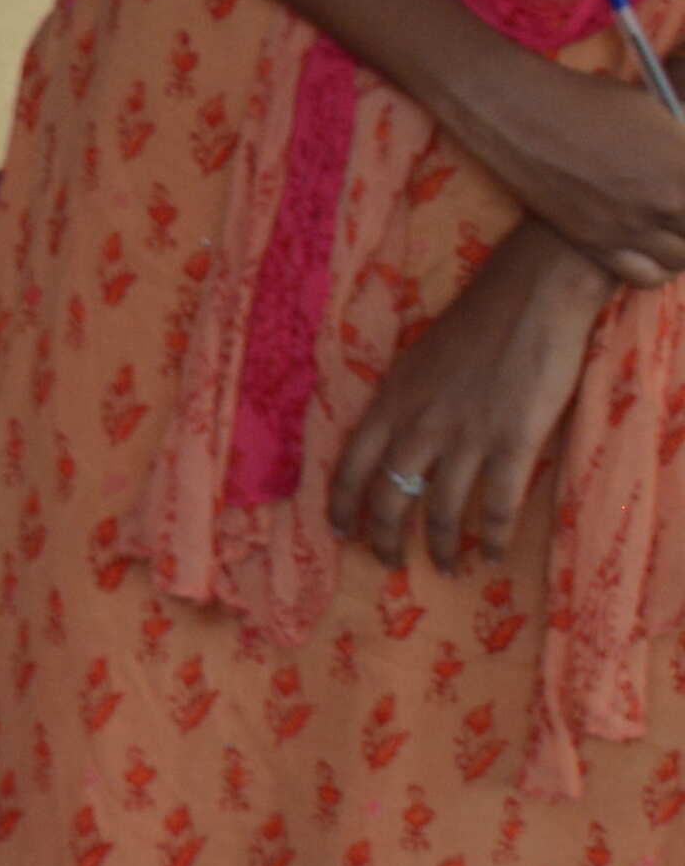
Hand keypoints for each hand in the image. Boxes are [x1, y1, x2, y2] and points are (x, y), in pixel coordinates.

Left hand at [330, 229, 610, 574]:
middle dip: (385, 537)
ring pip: (442, 511)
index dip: (342, 504)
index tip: (339, 531)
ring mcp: (465, 437)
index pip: (351, 465)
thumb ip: (402, 402)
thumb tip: (393, 436)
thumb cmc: (472, 324)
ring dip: (442, 547)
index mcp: (390, 402)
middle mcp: (419, 426)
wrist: (527, 298)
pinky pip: (497, 506)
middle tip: (388, 562)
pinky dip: (493, 537)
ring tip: (445, 567)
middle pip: (390, 498)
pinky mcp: (512, 443)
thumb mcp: (415, 361)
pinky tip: (494, 554)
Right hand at [450, 54, 684, 286]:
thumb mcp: (656, 113)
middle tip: (684, 206)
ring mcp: (627, 229)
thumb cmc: (588, 101)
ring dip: (684, 243)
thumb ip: (684, 148)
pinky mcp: (595, 244)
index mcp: (683, 169)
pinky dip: (660, 268)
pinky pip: (646, 276)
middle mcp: (663, 205)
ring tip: (678, 227)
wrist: (520, 114)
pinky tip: (654, 246)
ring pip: (682, 259)